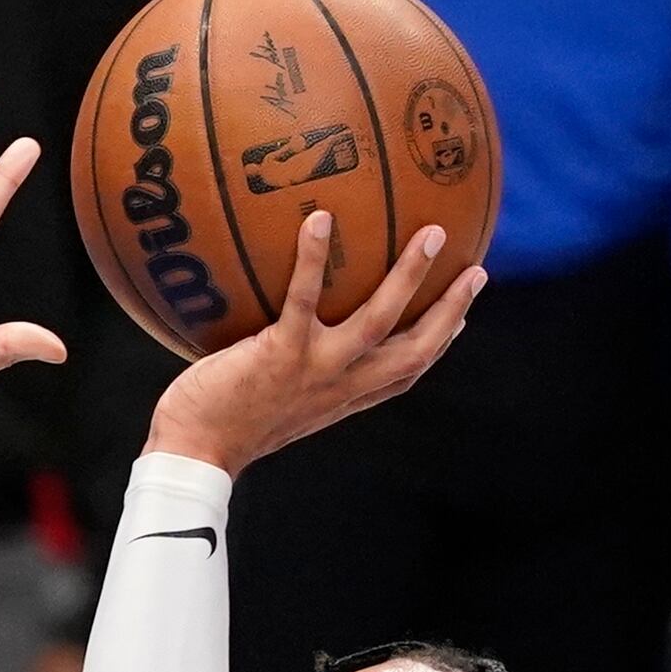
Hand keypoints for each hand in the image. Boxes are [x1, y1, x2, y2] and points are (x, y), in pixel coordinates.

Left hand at [147, 211, 482, 474]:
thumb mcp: (266, 401)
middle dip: (450, 310)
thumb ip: (283, 370)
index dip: (437, 344)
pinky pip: (305, 296)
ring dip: (412, 276)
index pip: (404, 373)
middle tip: (476, 271)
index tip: (460, 319)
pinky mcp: (282, 353)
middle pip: (416, 348)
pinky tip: (321, 218)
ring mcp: (316, 369)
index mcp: (342, 397)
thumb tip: (267, 330)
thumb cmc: (219, 425)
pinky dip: (315, 257)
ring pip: (381, 319)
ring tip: (432, 232)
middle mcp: (341, 385)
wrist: (194, 453)